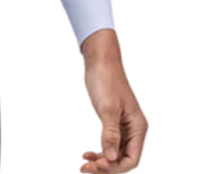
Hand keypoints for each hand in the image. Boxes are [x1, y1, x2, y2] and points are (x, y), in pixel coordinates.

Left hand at [78, 29, 147, 171]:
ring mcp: (123, 126)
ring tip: (84, 165)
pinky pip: (109, 144)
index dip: (115, 167)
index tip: (97, 165)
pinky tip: (87, 154)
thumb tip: (111, 158)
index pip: (132, 159)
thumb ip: (110, 134)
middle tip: (85, 168)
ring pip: (115, 153)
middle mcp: (133, 129)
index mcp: (138, 127)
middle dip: (106, 166)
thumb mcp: (107, 108)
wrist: (100, 60)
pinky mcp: (113, 122)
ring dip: (101, 161)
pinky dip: (99, 151)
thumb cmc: (106, 79)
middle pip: (123, 159)